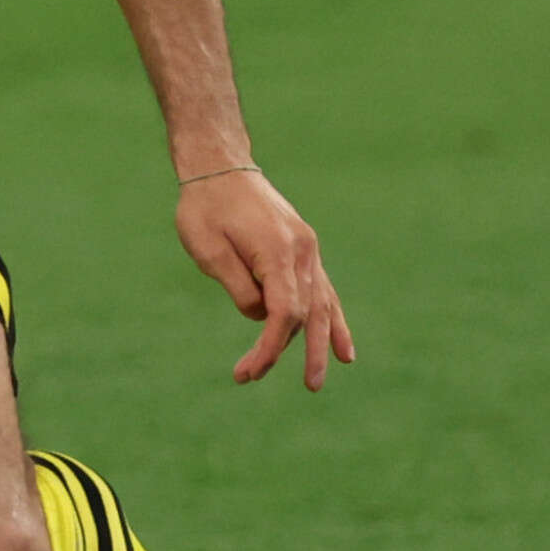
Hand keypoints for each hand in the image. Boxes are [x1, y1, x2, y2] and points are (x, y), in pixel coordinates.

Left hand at [175, 166, 354, 391]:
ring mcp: (309, 251)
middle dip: (290, 353)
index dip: (269, 346)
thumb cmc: (205, 208)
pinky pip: (325, 292)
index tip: (247, 371)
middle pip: (305, 314)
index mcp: (278, 251)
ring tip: (314, 382)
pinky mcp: (305, 251)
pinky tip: (344, 352)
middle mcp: (303, 252)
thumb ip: (238, 286)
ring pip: (322, 306)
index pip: (283, 312)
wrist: (221, 168)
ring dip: (318, 344)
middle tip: (280, 382)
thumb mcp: (208, 249)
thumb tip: (260, 317)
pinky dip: (334, 322)